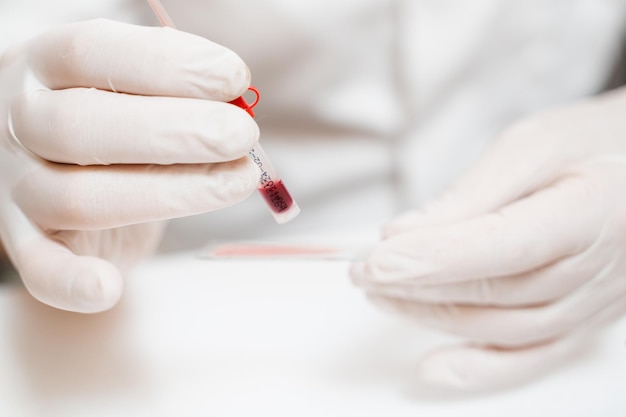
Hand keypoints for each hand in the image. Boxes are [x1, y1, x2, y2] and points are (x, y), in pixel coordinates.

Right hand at [0, 19, 258, 312]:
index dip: (168, 65)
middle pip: (79, 126)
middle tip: (242, 135)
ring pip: (75, 197)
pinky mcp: (28, 239)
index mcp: (46, 65)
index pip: (92, 53)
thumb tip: (238, 102)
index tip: (235, 78)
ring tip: (237, 182)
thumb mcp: (141, 85)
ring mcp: (19, 184)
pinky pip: (37, 267)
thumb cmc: (119, 114)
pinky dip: (69, 283)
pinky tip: (108, 290)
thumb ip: (178, 88)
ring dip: (167, 195)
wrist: (69, 160)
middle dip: (175, 132)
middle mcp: (21, 121)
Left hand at [351, 87, 625, 389]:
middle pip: (495, 291)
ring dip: (432, 315)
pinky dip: (480, 368)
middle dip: (417, 283)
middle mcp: (598, 269)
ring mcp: (592, 303)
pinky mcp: (581, 321)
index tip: (376, 260)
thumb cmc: (592, 145)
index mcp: (592, 211)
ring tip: (380, 293)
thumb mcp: (533, 144)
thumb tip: (407, 234)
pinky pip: (530, 357)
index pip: (504, 245)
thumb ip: (472, 192)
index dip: (435, 257)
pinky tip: (433, 367)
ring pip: (501, 327)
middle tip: (362, 270)